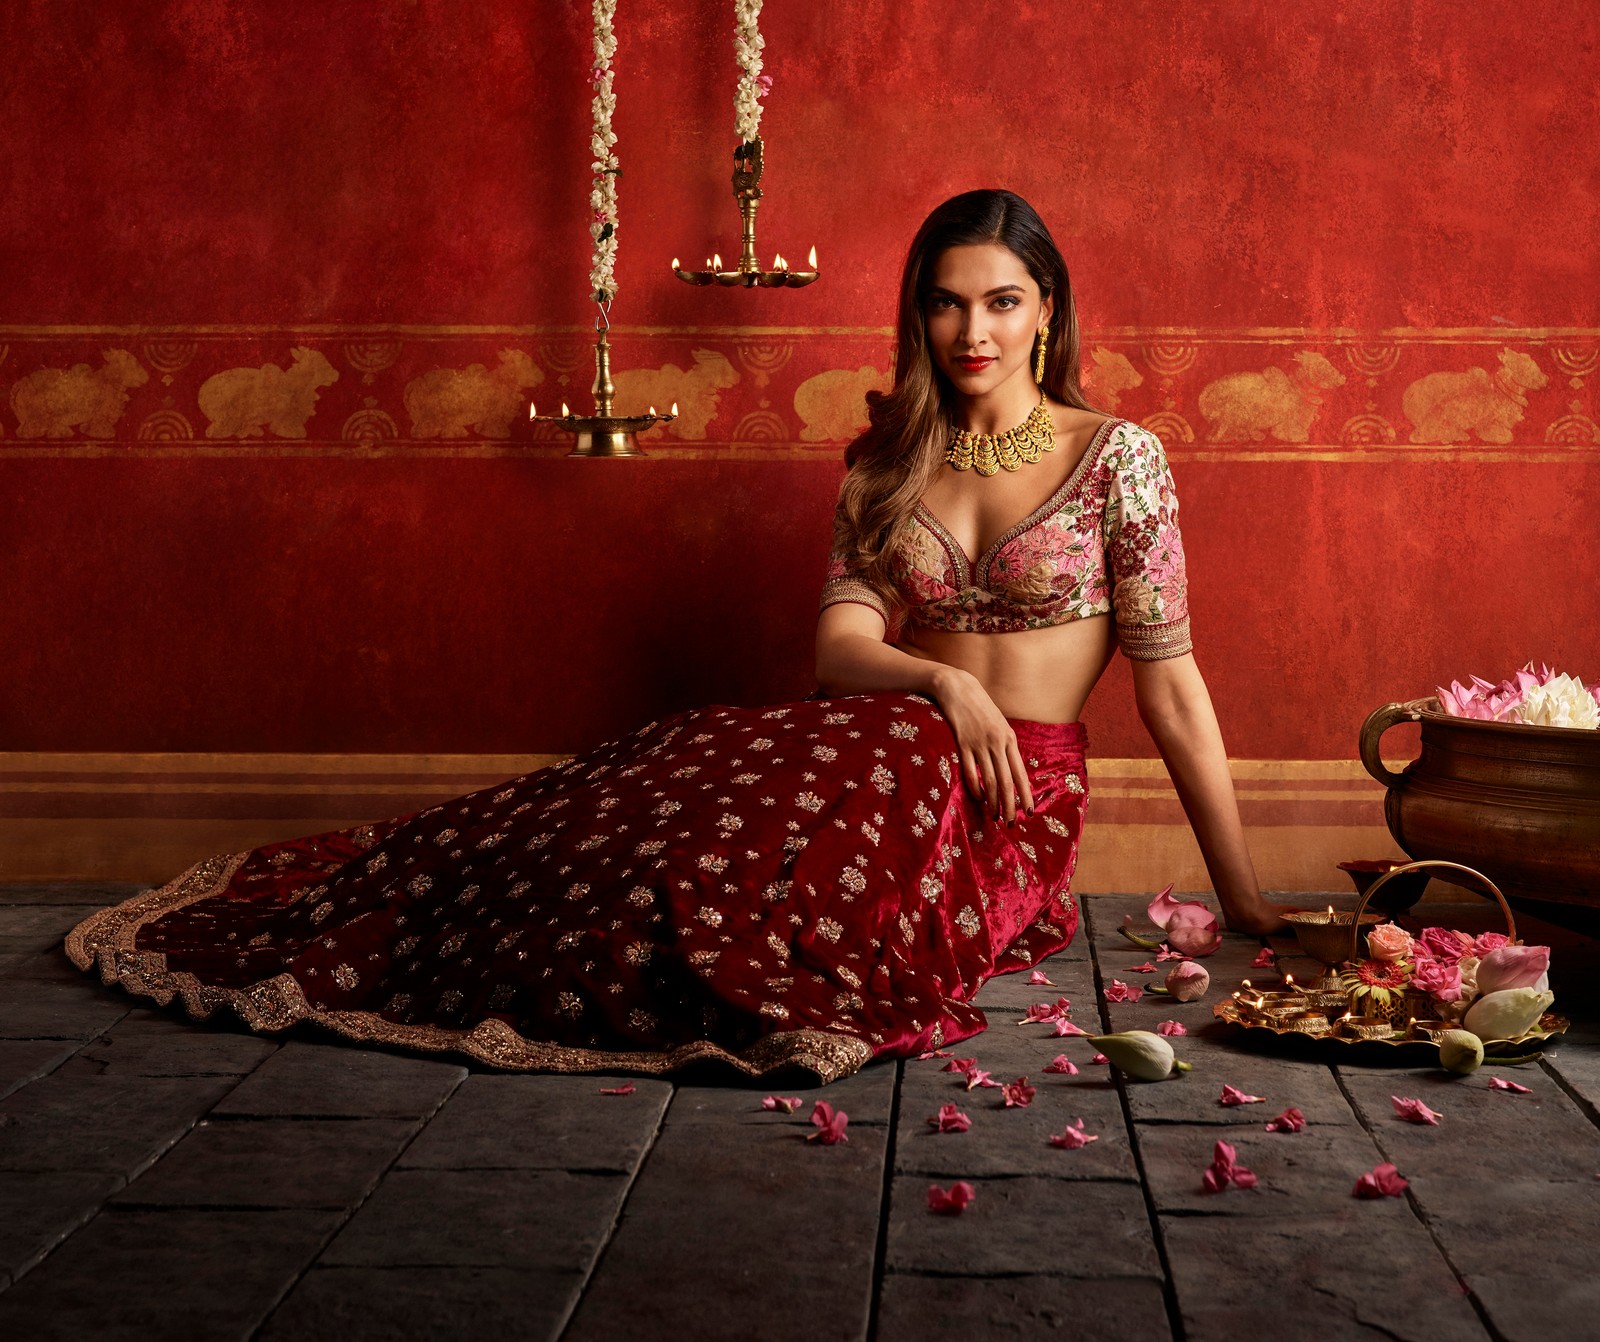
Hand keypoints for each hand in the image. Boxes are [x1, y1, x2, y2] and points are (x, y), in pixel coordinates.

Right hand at [929, 668, 1034, 823]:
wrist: (958, 687)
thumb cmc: (980, 707)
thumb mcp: (999, 724)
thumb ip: (1005, 745)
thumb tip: (1010, 768)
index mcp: (1010, 739)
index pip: (1020, 773)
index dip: (1025, 794)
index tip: (1029, 812)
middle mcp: (997, 743)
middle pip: (1006, 781)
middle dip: (1010, 805)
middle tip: (1010, 823)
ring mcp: (980, 744)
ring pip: (989, 779)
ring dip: (992, 801)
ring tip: (994, 815)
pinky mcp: (962, 743)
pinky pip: (970, 770)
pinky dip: (975, 787)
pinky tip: (977, 798)